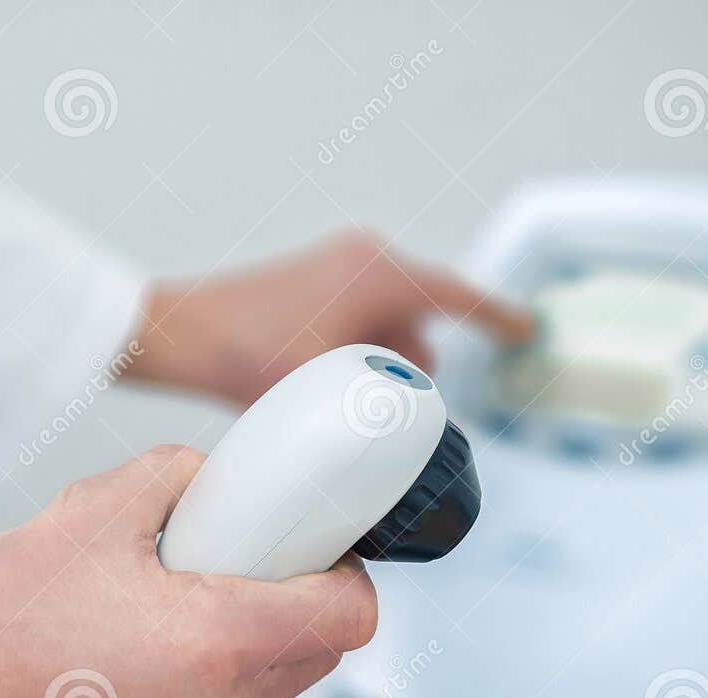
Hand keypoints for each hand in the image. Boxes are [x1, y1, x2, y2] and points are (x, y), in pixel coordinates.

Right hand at [0, 445, 377, 697]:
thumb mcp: (94, 508)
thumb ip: (178, 476)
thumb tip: (213, 480)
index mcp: (225, 644)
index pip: (353, 615)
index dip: (346, 573)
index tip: (316, 552)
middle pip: (314, 656)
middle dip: (287, 605)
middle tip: (226, 568)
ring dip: (237, 654)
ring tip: (157, 618)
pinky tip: (127, 668)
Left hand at [124, 228, 533, 407]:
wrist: (180, 333)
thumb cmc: (247, 355)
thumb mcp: (329, 387)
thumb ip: (381, 404)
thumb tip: (413, 431)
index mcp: (378, 272)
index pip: (458, 296)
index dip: (497, 319)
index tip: (527, 332)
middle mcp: (363, 256)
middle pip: (423, 310)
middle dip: (426, 357)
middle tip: (425, 404)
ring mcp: (337, 263)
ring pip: (391, 314)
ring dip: (393, 355)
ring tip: (379, 402)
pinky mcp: (313, 278)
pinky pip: (362, 311)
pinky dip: (367, 345)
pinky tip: (350, 384)